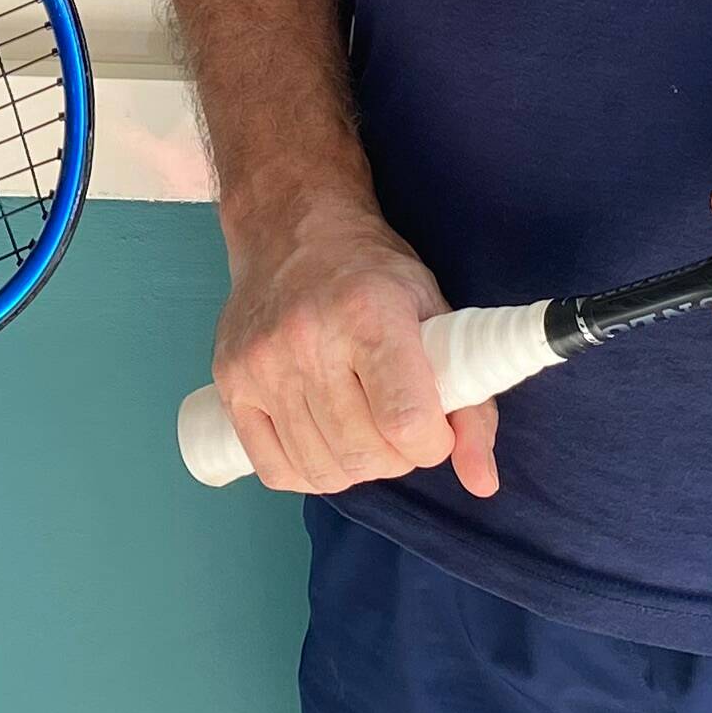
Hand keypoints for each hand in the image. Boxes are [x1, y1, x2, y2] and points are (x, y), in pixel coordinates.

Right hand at [207, 202, 498, 496]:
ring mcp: (263, 363)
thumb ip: (470, 401)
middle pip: (364, 454)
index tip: (433, 428)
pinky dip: (307, 471)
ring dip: (354, 467)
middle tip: (397, 425)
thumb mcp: (435, 314)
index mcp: (370, 315)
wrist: (290, 230)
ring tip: (362, 429)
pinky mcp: (230, 382)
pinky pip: (274, 469)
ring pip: (322, 470)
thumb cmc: (372, 274)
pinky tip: (322, 441)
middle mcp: (309, 338)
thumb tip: (482, 482)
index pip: (406, 421)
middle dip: (396, 458)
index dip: (431, 444)